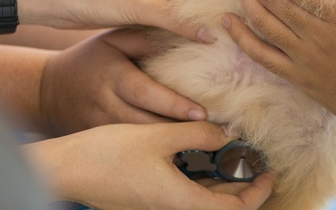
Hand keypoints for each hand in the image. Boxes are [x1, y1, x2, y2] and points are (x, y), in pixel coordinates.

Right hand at [26, 122, 274, 209]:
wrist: (67, 168)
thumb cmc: (110, 154)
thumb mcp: (160, 136)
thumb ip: (198, 134)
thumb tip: (227, 133)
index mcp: (180, 202)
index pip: (233, 209)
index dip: (255, 192)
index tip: (268, 172)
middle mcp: (172, 208)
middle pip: (220, 205)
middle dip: (242, 185)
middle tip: (256, 160)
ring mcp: (160, 205)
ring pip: (203, 196)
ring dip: (222, 179)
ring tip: (234, 152)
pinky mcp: (150, 196)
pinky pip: (185, 189)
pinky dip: (201, 174)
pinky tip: (202, 152)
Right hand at [40, 28, 206, 135]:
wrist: (46, 90)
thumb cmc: (89, 60)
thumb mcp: (114, 39)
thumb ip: (148, 38)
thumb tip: (189, 36)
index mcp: (112, 75)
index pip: (146, 92)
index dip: (174, 104)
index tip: (201, 112)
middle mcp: (104, 103)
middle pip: (146, 122)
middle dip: (179, 128)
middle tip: (212, 130)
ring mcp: (98, 127)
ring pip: (138, 141)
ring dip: (168, 143)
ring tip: (198, 140)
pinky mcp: (97, 143)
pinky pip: (127, 149)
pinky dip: (150, 151)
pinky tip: (171, 150)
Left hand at [52, 0, 215, 42]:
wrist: (57, 1)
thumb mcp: (144, 7)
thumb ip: (179, 22)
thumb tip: (212, 37)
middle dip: (212, 1)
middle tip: (239, 19)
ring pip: (181, 0)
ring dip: (194, 15)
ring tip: (223, 31)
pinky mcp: (138, 1)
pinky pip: (167, 12)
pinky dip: (178, 23)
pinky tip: (193, 38)